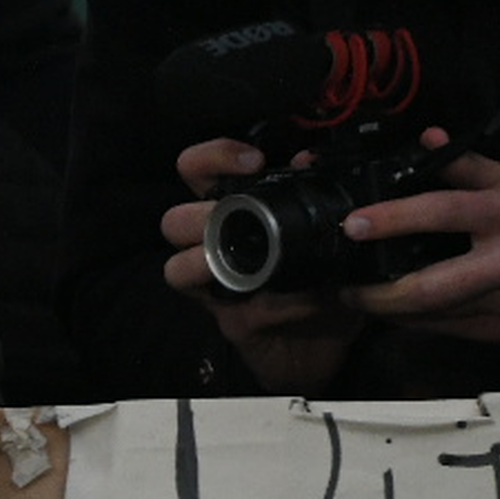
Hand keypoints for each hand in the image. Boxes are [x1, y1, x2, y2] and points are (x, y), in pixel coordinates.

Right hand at [160, 136, 363, 394]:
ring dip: (208, 264)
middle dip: (199, 217)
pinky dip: (270, 301)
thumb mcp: (326, 231)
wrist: (322, 340)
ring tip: (249, 266)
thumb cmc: (321, 278)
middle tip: (237, 217)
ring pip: (177, 268)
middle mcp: (214, 246)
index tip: (254, 162)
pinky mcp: (231, 321)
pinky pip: (236, 309)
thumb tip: (308, 159)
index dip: (211, 158)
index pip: (197, 172)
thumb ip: (316, 195)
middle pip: (173, 221)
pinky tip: (298, 298)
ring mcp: (215, 287)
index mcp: (234, 213)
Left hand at [340, 134, 499, 347]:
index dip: (393, 218)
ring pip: (431, 316)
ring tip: (361, 299)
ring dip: (387, 311)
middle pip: (428, 287)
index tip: (354, 225)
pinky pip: (446, 331)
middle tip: (344, 287)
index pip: (443, 212)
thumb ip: (469, 165)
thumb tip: (427, 140)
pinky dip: (414, 323)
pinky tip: (397, 312)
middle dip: (375, 293)